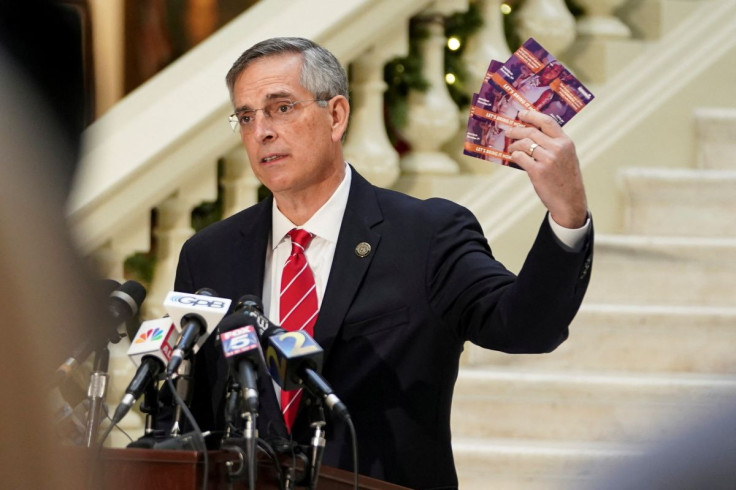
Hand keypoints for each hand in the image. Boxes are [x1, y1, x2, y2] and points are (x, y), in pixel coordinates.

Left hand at [506, 110, 587, 228]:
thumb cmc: (567, 180)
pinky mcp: (538, 171)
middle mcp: (557, 148)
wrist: (570, 201)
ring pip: (524, 144)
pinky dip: (514, 156)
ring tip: (511, 148)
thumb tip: (533, 134)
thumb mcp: (567, 157)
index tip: (522, 114)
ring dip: (514, 144)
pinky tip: (513, 157)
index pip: (547, 122)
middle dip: (517, 130)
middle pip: (531, 132)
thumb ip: (555, 145)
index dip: (532, 115)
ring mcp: (547, 159)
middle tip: (509, 131)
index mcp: (566, 142)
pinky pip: (520, 157)